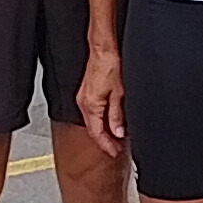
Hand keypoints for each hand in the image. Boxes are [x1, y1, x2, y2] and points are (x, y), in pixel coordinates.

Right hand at [77, 43, 127, 157]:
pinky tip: (110, 121)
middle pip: (94, 129)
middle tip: (117, 148)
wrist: (103, 49)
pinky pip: (94, 112)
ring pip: (93, 121)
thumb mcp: (119, 94)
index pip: (97, 133)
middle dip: (106, 141)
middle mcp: (84, 103)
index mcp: (90, 106)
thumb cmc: (109, 65)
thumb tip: (118, 132)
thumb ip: (117, 115)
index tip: (115, 152)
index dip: (107, 145)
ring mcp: (84, 98)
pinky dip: (102, 120)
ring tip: (116, 138)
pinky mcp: (88, 92)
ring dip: (104, 130)